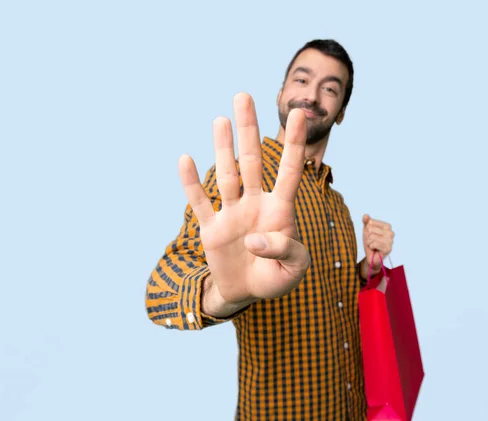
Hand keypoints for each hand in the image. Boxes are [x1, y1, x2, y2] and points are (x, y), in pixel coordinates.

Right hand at [178, 92, 309, 304]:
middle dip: (249, 130)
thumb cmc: (276, 278)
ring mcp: (232, 213)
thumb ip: (285, 251)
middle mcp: (255, 204)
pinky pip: (199, 202)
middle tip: (244, 96)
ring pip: (227, 175)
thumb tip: (255, 238)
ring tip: (221, 119)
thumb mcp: (294, 270)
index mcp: (280, 211)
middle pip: (252, 161)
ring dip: (223, 149)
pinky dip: (191, 184)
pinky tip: (186, 159)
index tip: (299, 113)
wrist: (247, 293)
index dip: (294, 144)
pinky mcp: (211, 228)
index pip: (289, 171)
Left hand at [362, 214, 393, 274]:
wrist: (371, 256)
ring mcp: (390, 241)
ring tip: (373, 245)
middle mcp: (391, 232)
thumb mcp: (367, 230)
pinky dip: (371, 247)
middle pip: (370, 229)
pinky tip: (374, 249)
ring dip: (369, 242)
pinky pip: (374, 244)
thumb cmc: (371, 242)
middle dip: (368, 236)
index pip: (371, 222)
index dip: (367, 229)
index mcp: (387, 226)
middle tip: (371, 241)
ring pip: (372, 236)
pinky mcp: (388, 249)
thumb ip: (366, 222)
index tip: (371, 234)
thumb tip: (365, 216)